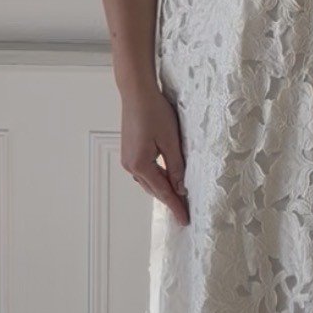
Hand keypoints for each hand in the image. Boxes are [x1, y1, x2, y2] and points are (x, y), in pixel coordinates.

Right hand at [122, 81, 189, 224]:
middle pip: (154, 189)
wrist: (136, 92)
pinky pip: (144, 172)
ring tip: (178, 198)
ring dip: (162, 189)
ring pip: (148, 181)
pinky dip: (156, 178)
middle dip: (170, 200)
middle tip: (185, 211)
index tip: (185, 220)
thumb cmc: (155, 112)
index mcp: (141, 165)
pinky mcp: (129, 151)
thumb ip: (176, 167)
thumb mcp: (171, 141)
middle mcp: (130, 165)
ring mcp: (127, 159)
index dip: (176, 206)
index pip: (163, 192)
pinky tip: (166, 177)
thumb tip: (180, 189)